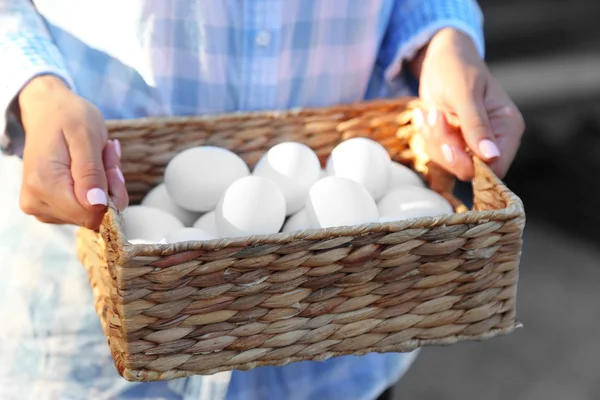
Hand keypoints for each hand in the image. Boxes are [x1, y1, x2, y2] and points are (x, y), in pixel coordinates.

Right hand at [18, 75, 127, 228]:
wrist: (47, 111)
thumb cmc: (68, 118)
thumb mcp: (87, 137)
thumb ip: (91, 173)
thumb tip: (96, 206)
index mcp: (44, 184)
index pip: (91, 214)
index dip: (110, 193)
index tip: (112, 164)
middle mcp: (37, 202)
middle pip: (93, 214)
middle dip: (108, 186)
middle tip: (106, 154)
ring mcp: (41, 207)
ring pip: (91, 212)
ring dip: (103, 185)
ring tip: (96, 157)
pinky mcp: (48, 208)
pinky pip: (84, 208)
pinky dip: (95, 188)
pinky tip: (90, 166)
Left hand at [409, 28, 524, 180]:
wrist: (439, 59)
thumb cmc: (456, 68)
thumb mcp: (464, 94)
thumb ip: (476, 126)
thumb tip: (491, 156)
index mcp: (508, 128)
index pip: (495, 169)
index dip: (470, 165)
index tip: (449, 145)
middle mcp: (494, 140)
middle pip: (467, 169)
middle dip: (445, 147)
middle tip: (436, 117)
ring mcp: (472, 144)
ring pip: (448, 164)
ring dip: (433, 139)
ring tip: (432, 111)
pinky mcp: (455, 143)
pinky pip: (437, 155)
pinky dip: (427, 137)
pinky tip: (428, 115)